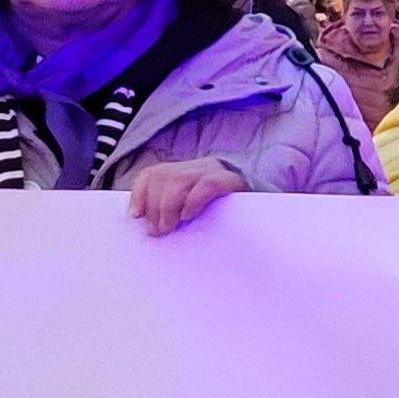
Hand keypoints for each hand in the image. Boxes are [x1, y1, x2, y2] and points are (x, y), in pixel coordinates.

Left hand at [126, 159, 248, 236]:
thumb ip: (171, 208)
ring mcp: (215, 171)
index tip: (135, 215)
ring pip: (179, 180)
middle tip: (156, 231)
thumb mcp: (192, 209)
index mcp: (186, 171)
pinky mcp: (232, 181)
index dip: (140, 193)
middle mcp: (198, 166)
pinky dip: (192, 201)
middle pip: (163, 177)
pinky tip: (187, 216)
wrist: (262, 213)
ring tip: (168, 228)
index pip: (153, 173)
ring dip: (167, 207)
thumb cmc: (223, 216)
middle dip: (154, 206)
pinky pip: (207, 185)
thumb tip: (142, 219)